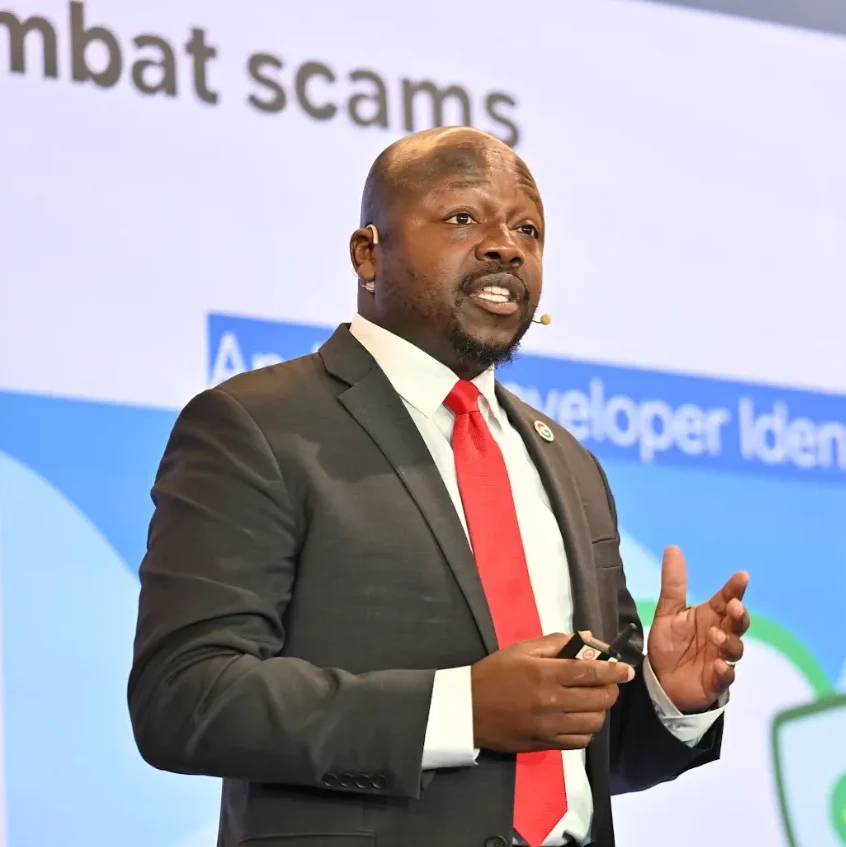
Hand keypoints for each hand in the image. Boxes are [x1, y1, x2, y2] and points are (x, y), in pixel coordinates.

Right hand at [470, 632, 634, 752]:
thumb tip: (588, 639)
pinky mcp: (546, 744)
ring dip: (600, 710)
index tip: (626, 669)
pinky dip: (587, 730)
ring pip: (594, 722)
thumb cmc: (494, 673)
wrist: (467, 709)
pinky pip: (581, 741)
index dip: (614, 670)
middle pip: (600, 698)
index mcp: (545, 673)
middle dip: (611, 689)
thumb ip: (556, 642)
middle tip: (607, 683)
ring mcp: (550, 727)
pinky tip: (579, 718)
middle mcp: (552, 702)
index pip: (591, 671)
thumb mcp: (522, 649)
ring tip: (592, 700)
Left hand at [648, 545, 749, 712]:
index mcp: (710, 616)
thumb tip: (673, 547)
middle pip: (738, 624)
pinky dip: (724, 671)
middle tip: (734, 606)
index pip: (726, 600)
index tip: (742, 576)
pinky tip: (718, 665)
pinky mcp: (715, 681)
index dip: (735, 588)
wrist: (661, 680)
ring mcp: (720, 658)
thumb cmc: (670, 643)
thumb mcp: (668, 611)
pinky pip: (726, 676)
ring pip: (735, 649)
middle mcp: (720, 635)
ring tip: (715, 635)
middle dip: (740, 615)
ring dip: (729, 641)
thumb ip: (673, 583)